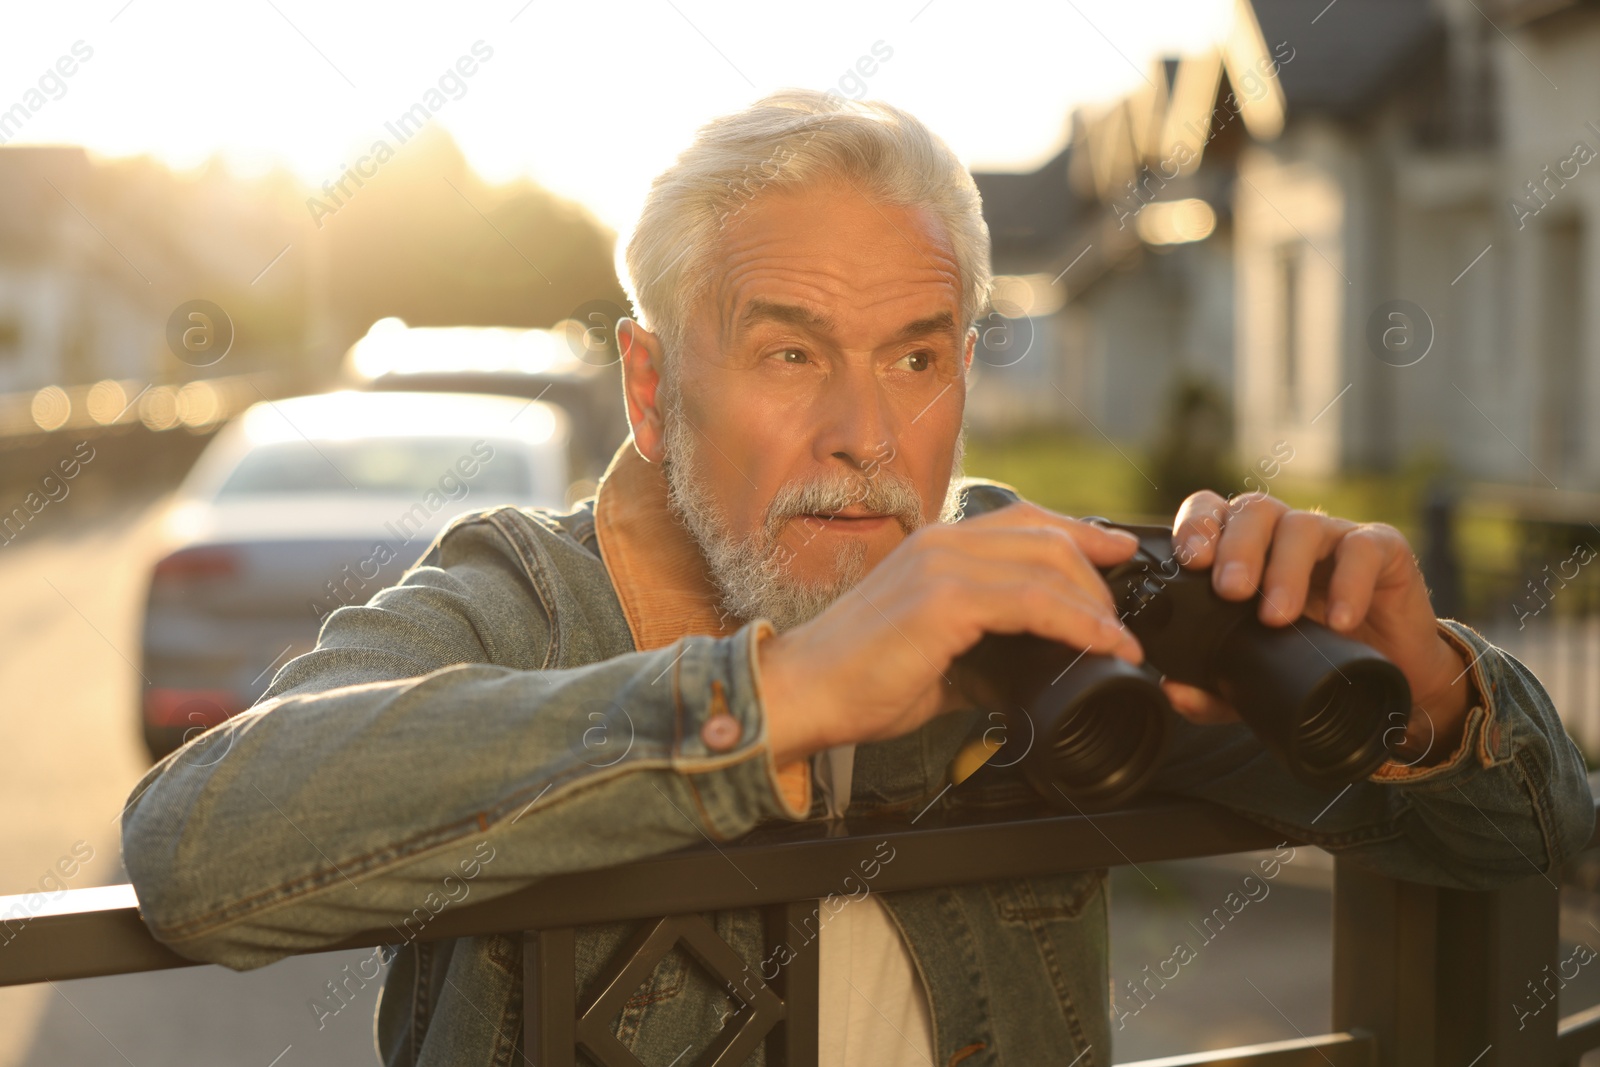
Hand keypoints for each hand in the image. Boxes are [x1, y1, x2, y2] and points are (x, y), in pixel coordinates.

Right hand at [758, 502, 1143, 765]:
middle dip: (1099, 576)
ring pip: (1049, 562)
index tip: (1119, 555)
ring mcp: (942, 565)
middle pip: (1047, 535)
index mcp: (937, 547)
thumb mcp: (934, 655)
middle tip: (1121, 622)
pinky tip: (1102, 644)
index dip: (1080, 533)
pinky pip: (1033, 601)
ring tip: (1118, 640)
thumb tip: (1026, 669)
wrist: (803, 694)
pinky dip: (1078, 623)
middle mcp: (942, 543)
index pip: (1025, 520)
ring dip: (1096, 604)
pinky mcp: (944, 599)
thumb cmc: (858, 680)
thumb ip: (981, 650)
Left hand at [1162, 490, 1471, 764]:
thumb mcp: (1253, 681)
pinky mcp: (1382, 550)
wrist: (1384, 681)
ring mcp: (1333, 537)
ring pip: (1302, 525)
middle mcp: (1284, 534)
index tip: (1192, 561)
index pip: (1212, 513)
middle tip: (1231, 591)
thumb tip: (1174, 692)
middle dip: (1237, 547)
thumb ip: (1212, 688)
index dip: (1198, 525)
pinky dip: (1349, 582)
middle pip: (1254, 510)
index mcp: (1245, 550)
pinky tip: (1339, 620)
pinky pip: (1363, 549)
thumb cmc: (1309, 661)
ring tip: (1276, 616)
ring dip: (1285, 570)